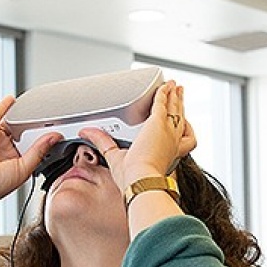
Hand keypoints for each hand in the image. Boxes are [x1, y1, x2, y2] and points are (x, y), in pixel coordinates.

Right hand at [0, 97, 62, 207]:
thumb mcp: (24, 169)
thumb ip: (39, 151)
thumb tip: (54, 137)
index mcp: (18, 162)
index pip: (36, 147)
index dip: (47, 140)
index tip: (60, 133)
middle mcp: (8, 150)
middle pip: (26, 133)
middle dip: (37, 127)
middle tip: (52, 119)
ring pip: (13, 123)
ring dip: (24, 116)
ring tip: (38, 109)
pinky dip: (5, 106)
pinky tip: (13, 100)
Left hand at [79, 81, 194, 190]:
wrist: (141, 181)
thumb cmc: (133, 179)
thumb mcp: (116, 157)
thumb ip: (102, 143)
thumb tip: (87, 133)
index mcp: (168, 153)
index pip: (179, 136)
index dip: (178, 126)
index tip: (176, 118)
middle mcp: (173, 142)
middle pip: (180, 118)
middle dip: (180, 105)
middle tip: (179, 94)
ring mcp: (168, 131)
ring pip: (176, 109)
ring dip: (175, 97)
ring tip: (174, 87)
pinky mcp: (158, 122)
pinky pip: (163, 102)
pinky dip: (163, 92)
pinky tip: (163, 85)